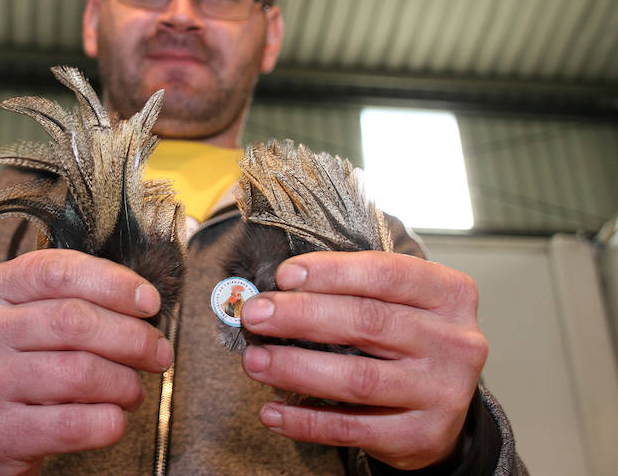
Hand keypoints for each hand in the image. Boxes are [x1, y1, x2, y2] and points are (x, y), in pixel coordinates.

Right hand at [0, 249, 172, 475]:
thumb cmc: (11, 368)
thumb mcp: (22, 319)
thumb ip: (70, 298)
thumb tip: (141, 300)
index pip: (58, 271)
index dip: (114, 283)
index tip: (150, 302)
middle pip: (75, 321)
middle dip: (133, 337)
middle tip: (158, 353)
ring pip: (81, 373)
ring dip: (125, 383)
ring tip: (132, 389)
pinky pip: (76, 424)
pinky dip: (109, 421)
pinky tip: (112, 417)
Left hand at [240, 251, 487, 469]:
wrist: (443, 404)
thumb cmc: (409, 338)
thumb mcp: (398, 302)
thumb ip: (353, 289)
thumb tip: (280, 289)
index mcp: (449, 295)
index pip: (386, 274)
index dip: (332, 272)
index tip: (284, 275)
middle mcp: (455, 343)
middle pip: (367, 323)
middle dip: (302, 316)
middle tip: (256, 314)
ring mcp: (442, 392)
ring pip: (357, 379)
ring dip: (296, 368)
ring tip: (255, 361)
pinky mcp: (421, 436)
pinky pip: (352, 429)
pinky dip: (305, 421)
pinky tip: (272, 411)